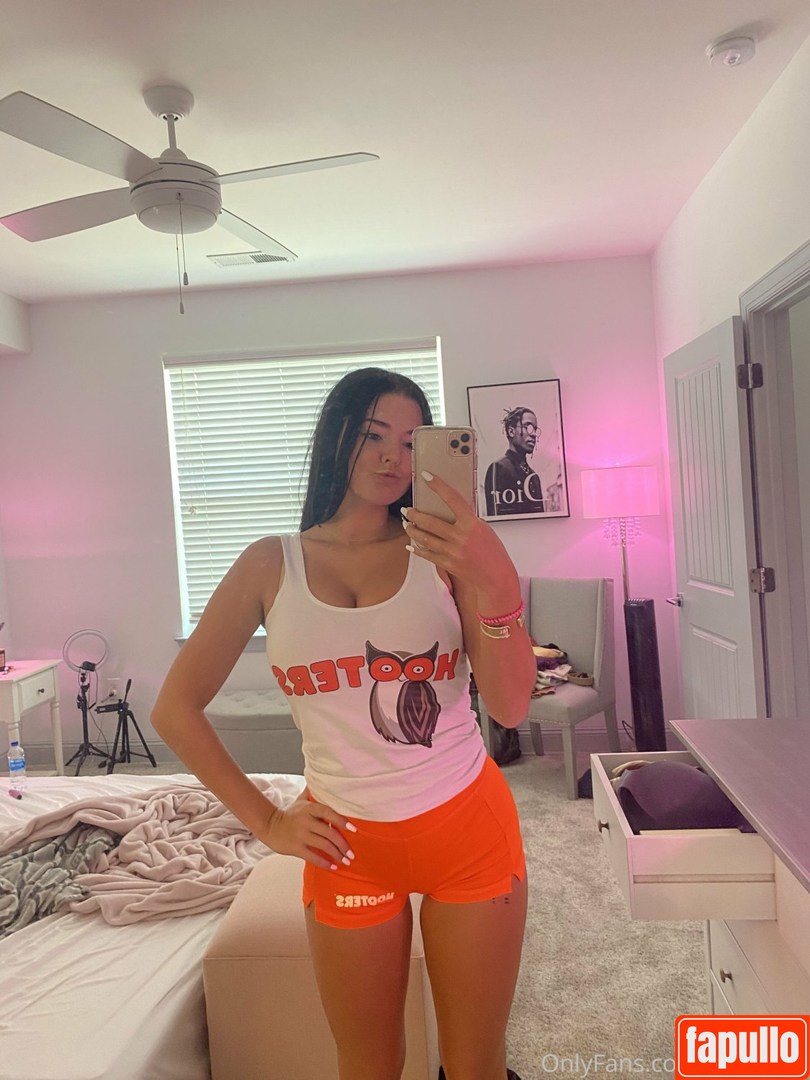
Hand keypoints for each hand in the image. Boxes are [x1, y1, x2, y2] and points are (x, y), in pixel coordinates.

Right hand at [261, 794, 356, 869]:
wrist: (269, 826)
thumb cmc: (289, 814)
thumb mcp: (300, 801)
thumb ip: (311, 792)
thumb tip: (320, 778)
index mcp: (309, 808)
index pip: (329, 813)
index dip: (342, 821)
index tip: (354, 829)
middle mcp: (306, 821)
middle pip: (329, 833)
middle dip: (343, 844)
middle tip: (352, 853)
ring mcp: (300, 835)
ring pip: (323, 846)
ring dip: (337, 854)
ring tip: (346, 861)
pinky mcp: (295, 848)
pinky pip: (313, 857)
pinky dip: (324, 863)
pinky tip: (333, 866)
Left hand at [403, 473, 518, 599]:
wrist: (496, 576)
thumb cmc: (493, 551)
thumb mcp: (484, 529)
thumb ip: (467, 520)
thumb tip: (450, 510)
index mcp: (472, 524)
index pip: (452, 498)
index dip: (438, 485)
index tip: (426, 476)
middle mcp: (460, 537)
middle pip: (430, 522)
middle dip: (414, 514)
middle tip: (406, 509)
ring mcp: (452, 551)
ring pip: (424, 538)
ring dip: (412, 529)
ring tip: (406, 524)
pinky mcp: (447, 564)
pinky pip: (427, 554)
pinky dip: (417, 549)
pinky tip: (411, 544)